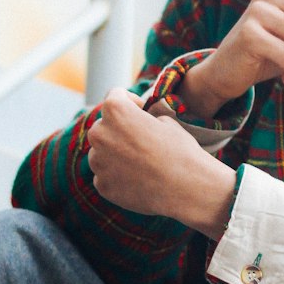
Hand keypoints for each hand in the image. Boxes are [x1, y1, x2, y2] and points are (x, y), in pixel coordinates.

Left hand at [86, 88, 235, 237]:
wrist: (185, 188)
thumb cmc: (179, 151)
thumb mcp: (166, 121)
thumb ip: (143, 117)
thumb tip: (138, 123)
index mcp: (115, 110)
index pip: (115, 95)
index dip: (131, 101)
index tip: (141, 111)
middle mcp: (100, 133)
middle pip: (104, 125)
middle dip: (119, 129)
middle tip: (141, 139)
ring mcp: (98, 162)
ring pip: (101, 152)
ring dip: (115, 153)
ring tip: (141, 162)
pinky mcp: (102, 185)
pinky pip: (105, 175)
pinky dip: (116, 175)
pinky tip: (137, 179)